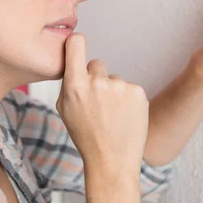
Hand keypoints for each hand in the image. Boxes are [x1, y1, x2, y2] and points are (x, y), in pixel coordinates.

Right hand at [56, 33, 148, 174]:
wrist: (112, 160)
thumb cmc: (86, 135)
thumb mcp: (65, 109)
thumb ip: (68, 82)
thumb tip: (71, 58)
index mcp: (75, 85)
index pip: (75, 43)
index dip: (75, 42)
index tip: (76, 44)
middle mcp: (98, 82)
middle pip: (96, 64)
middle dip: (96, 78)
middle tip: (97, 103)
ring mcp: (120, 86)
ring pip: (114, 79)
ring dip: (113, 92)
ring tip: (112, 116)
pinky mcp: (138, 92)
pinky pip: (129, 88)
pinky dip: (127, 100)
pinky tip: (124, 117)